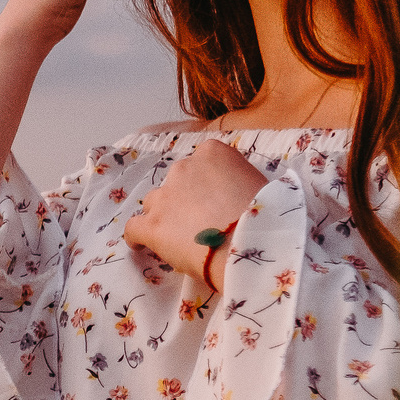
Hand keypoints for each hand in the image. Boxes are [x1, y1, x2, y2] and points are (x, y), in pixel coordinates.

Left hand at [124, 140, 268, 286]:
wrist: (251, 241)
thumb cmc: (266, 215)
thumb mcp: (260, 184)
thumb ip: (240, 181)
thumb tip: (240, 195)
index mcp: (213, 154)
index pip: (202, 161)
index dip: (206, 182)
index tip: (213, 197)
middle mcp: (184, 168)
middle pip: (176, 182)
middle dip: (184, 199)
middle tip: (200, 222)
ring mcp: (164, 196)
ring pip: (154, 204)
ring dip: (163, 216)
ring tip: (175, 236)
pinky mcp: (151, 225)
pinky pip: (133, 228)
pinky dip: (136, 236)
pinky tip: (141, 245)